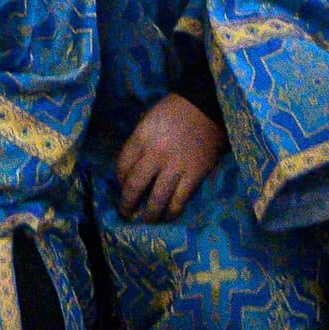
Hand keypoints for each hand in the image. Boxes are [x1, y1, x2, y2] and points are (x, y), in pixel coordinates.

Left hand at [113, 95, 227, 221]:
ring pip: (157, 198)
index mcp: (141, 137)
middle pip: (135, 185)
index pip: (122, 165)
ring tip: (144, 223)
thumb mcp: (149, 118)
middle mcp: (155, 154)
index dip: (120, 180)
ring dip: (149, 214)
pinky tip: (167, 217)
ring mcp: (175, 166)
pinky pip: (179, 199)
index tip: (122, 187)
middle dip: (127, 203)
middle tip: (125, 214)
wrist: (208, 106)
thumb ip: (140, 140)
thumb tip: (133, 163)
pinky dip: (172, 212)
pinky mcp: (194, 175)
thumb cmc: (176, 109)